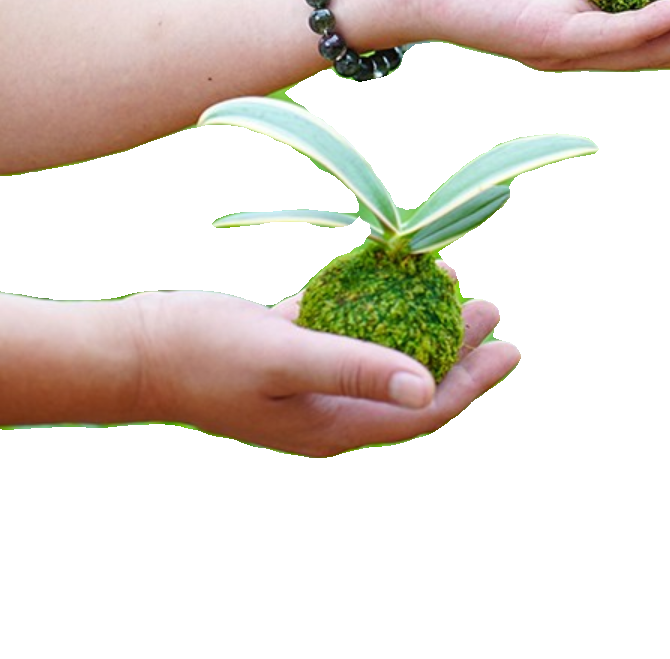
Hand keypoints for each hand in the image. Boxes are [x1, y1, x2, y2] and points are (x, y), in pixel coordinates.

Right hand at [134, 275, 517, 456]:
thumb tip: (428, 388)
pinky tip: (388, 269)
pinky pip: (343, 326)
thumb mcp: (287, 357)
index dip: (474, 382)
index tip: (513, 348)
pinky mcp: (287, 346)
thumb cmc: (205, 354)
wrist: (132, 347)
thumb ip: (357, 369)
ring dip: (416, 318)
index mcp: (334, 424)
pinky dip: (369, 300)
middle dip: (456, 347)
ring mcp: (307, 378)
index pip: (424, 411)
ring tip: (450, 280)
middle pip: (411, 379)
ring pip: (380, 349)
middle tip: (491, 306)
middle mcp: (327, 407)